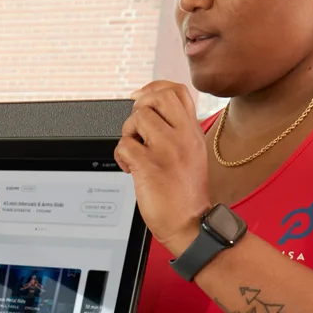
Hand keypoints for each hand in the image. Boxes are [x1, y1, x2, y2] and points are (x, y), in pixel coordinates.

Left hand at [115, 79, 215, 251]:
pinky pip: (124, 145)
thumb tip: (150, 111)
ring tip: (136, 152)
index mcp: (192, 131)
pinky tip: (131, 169)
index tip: (141, 98)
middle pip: (157, 97)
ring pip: (138, 118)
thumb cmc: (187, 193)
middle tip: (138, 130)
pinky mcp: (149, 166)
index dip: (154, 88)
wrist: (191, 224)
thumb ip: (176, 130)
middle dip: (140, 109)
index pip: (177, 91)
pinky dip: (121, 157)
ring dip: (128, 135)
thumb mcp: (192, 152)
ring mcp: (166, 150)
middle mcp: (182, 136)